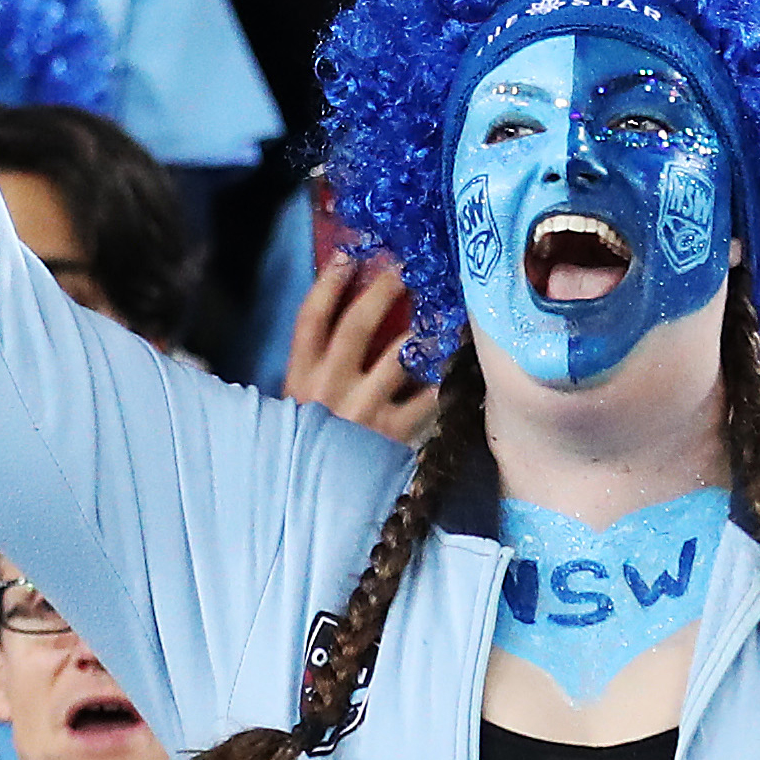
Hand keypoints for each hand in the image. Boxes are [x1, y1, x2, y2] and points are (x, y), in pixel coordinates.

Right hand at [282, 244, 440, 441]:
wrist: (317, 503)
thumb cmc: (312, 446)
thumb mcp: (301, 406)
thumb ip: (319, 367)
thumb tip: (349, 315)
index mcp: (300, 378)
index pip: (311, 319)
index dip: (329, 283)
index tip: (350, 255)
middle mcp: (329, 389)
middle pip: (358, 325)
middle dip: (384, 289)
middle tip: (408, 267)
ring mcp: (363, 411)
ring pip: (400, 354)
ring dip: (424, 326)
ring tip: (444, 306)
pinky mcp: (393, 434)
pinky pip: (428, 396)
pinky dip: (445, 376)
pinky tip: (459, 359)